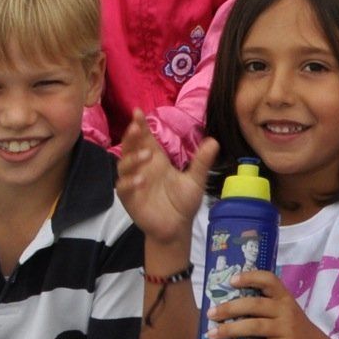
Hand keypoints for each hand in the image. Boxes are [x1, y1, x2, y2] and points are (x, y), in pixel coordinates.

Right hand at [118, 121, 212, 248]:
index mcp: (157, 160)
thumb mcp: (195, 180)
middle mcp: (142, 168)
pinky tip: (140, 179)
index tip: (138, 112)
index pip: (145, 139)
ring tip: (146, 155)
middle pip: (131, 148)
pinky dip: (130, 182)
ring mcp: (133, 183)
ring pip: (124, 166)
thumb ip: (201, 162)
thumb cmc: (183, 201)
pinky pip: (124, 188)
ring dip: (133, 159)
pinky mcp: (129, 199)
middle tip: (135, 126)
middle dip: (131, 136)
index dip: (140, 126)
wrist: (177, 226)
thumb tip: (214, 141)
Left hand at [211, 268, 338, 338]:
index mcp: (284, 298)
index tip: (232, 280)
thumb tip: (227, 309)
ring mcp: (286, 329)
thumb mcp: (285, 314)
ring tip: (212, 334)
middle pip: (255, 304)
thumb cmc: (294, 331)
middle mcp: (286, 310)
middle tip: (210, 314)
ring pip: (255, 326)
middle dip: (230, 308)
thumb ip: (264, 309)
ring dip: (230, 330)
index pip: (269, 280)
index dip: (251, 277)